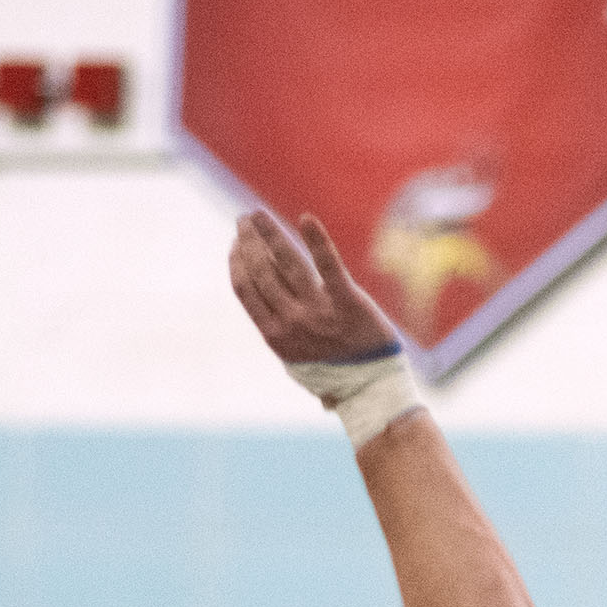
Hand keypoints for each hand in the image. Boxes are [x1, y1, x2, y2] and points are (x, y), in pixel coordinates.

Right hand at [228, 210, 400, 365]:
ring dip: (270, 234)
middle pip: (262, 271)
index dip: (237, 261)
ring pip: (287, 263)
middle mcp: (292, 321)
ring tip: (259, 215)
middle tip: (245, 220)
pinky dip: (318, 241)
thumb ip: (276, 327)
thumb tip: (260, 292)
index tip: (236, 243)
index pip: (245, 289)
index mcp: (275, 336)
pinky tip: (306, 219)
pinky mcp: (349, 304)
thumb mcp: (293, 357)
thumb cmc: (332, 372)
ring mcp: (320, 312)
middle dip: (249, 241)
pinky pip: (330, 267)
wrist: (370, 391)